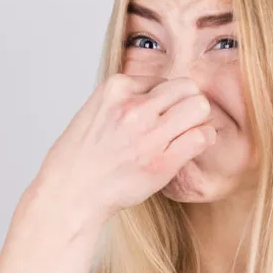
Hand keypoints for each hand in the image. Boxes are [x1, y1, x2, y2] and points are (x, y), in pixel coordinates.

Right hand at [33, 74, 215, 223]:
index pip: (162, 80)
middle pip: (188, 87)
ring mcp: (148, 134)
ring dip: (198, 121)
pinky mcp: (161, 161)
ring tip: (184, 136)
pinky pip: (202, 136)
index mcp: (116, 88)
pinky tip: (188, 150)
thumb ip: (127, 98)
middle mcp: (133, 107)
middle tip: (179, 124)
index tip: (154, 119)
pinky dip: (202, 141)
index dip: (164, 100)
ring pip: (200, 107)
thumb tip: (160, 94)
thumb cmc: (83, 157)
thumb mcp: (97, 110)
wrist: (71, 192)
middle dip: (188, 104)